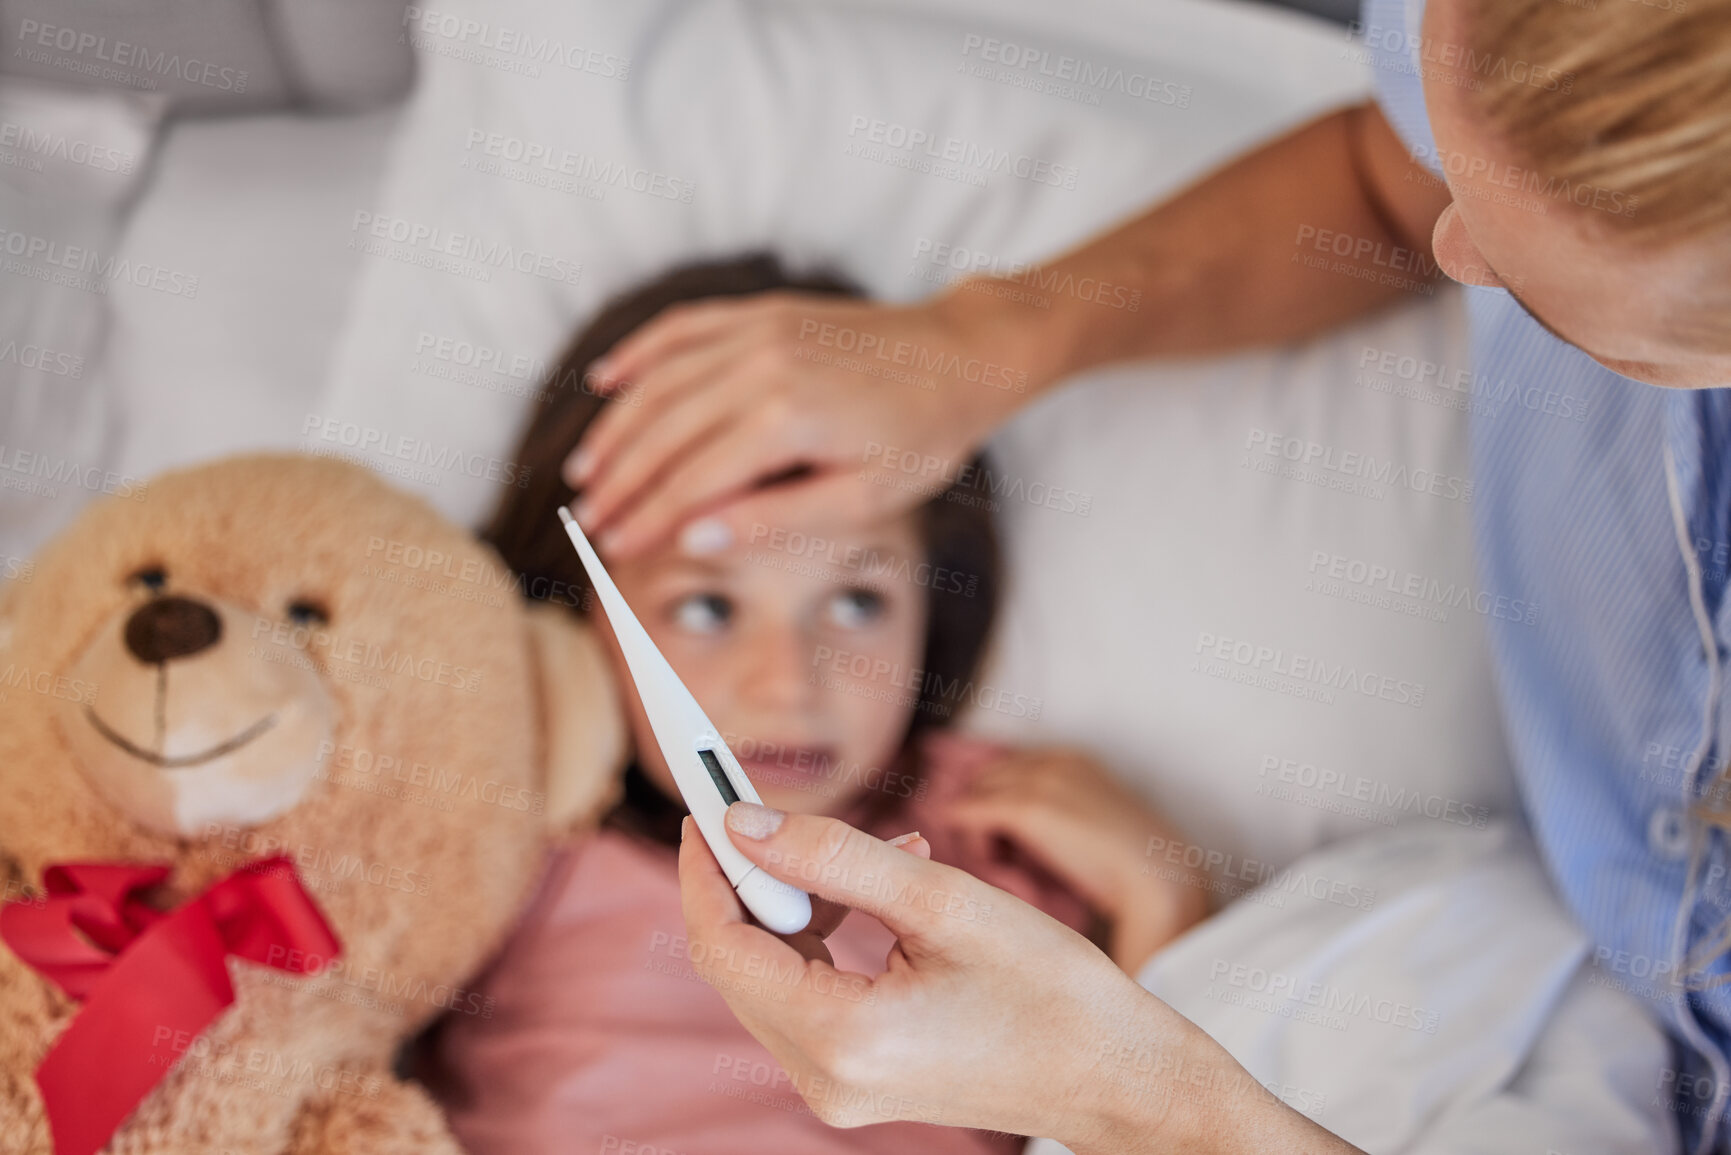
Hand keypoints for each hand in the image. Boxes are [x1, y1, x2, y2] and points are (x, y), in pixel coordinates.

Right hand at [566, 287, 1054, 559]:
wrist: (965, 355)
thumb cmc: (925, 436)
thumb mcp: (865, 498)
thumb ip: (777, 519)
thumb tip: (696, 538)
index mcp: (787, 419)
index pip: (692, 479)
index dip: (646, 518)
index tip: (610, 549)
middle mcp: (762, 365)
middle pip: (663, 432)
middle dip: (618, 481)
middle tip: (584, 523)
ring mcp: (759, 330)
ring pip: (660, 380)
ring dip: (616, 426)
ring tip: (585, 470)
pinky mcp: (763, 311)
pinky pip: (683, 328)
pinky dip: (638, 353)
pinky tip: (605, 382)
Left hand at [678, 804, 1360, 1154]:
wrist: (1119, 1077)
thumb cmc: (1051, 989)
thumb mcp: (942, 900)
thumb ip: (832, 855)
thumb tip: (742, 822)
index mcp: (841, 1038)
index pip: (722, 943)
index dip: (706, 867)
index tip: (706, 804)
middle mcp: (824, 1079)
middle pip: (739, 963)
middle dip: (747, 880)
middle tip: (767, 810)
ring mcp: (839, 1089)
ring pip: (773, 978)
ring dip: (799, 905)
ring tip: (874, 851)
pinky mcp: (860, 1082)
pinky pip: (811, 999)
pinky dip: (828, 939)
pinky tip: (882, 894)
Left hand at [939, 748, 1208, 974]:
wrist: (1158, 874)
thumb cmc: (1132, 862)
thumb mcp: (1094, 822)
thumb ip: (1062, 816)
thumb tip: (1028, 837)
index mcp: (1070, 758)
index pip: (1009, 767)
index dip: (998, 800)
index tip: (1002, 837)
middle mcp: (1050, 760)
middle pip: (986, 778)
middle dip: (982, 811)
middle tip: (994, 854)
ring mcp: (1038, 781)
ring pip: (974, 795)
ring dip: (975, 829)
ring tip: (997, 864)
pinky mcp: (1027, 809)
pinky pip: (969, 813)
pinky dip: (967, 837)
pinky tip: (985, 863)